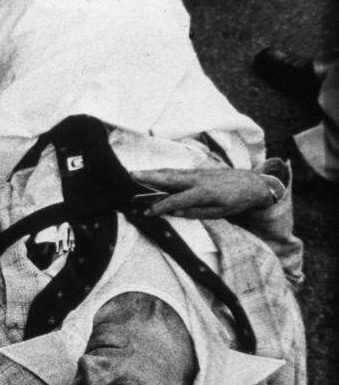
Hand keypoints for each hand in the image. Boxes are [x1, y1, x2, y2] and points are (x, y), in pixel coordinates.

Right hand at [132, 167, 275, 218]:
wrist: (253, 184)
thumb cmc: (236, 201)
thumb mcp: (218, 213)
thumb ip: (195, 212)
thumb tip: (174, 212)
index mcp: (203, 193)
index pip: (176, 200)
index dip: (160, 207)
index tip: (146, 213)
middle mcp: (198, 179)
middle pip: (169, 178)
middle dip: (149, 177)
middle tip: (131, 175)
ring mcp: (197, 173)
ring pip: (171, 172)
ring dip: (152, 172)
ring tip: (135, 172)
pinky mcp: (197, 171)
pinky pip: (177, 171)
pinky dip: (162, 172)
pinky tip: (153, 172)